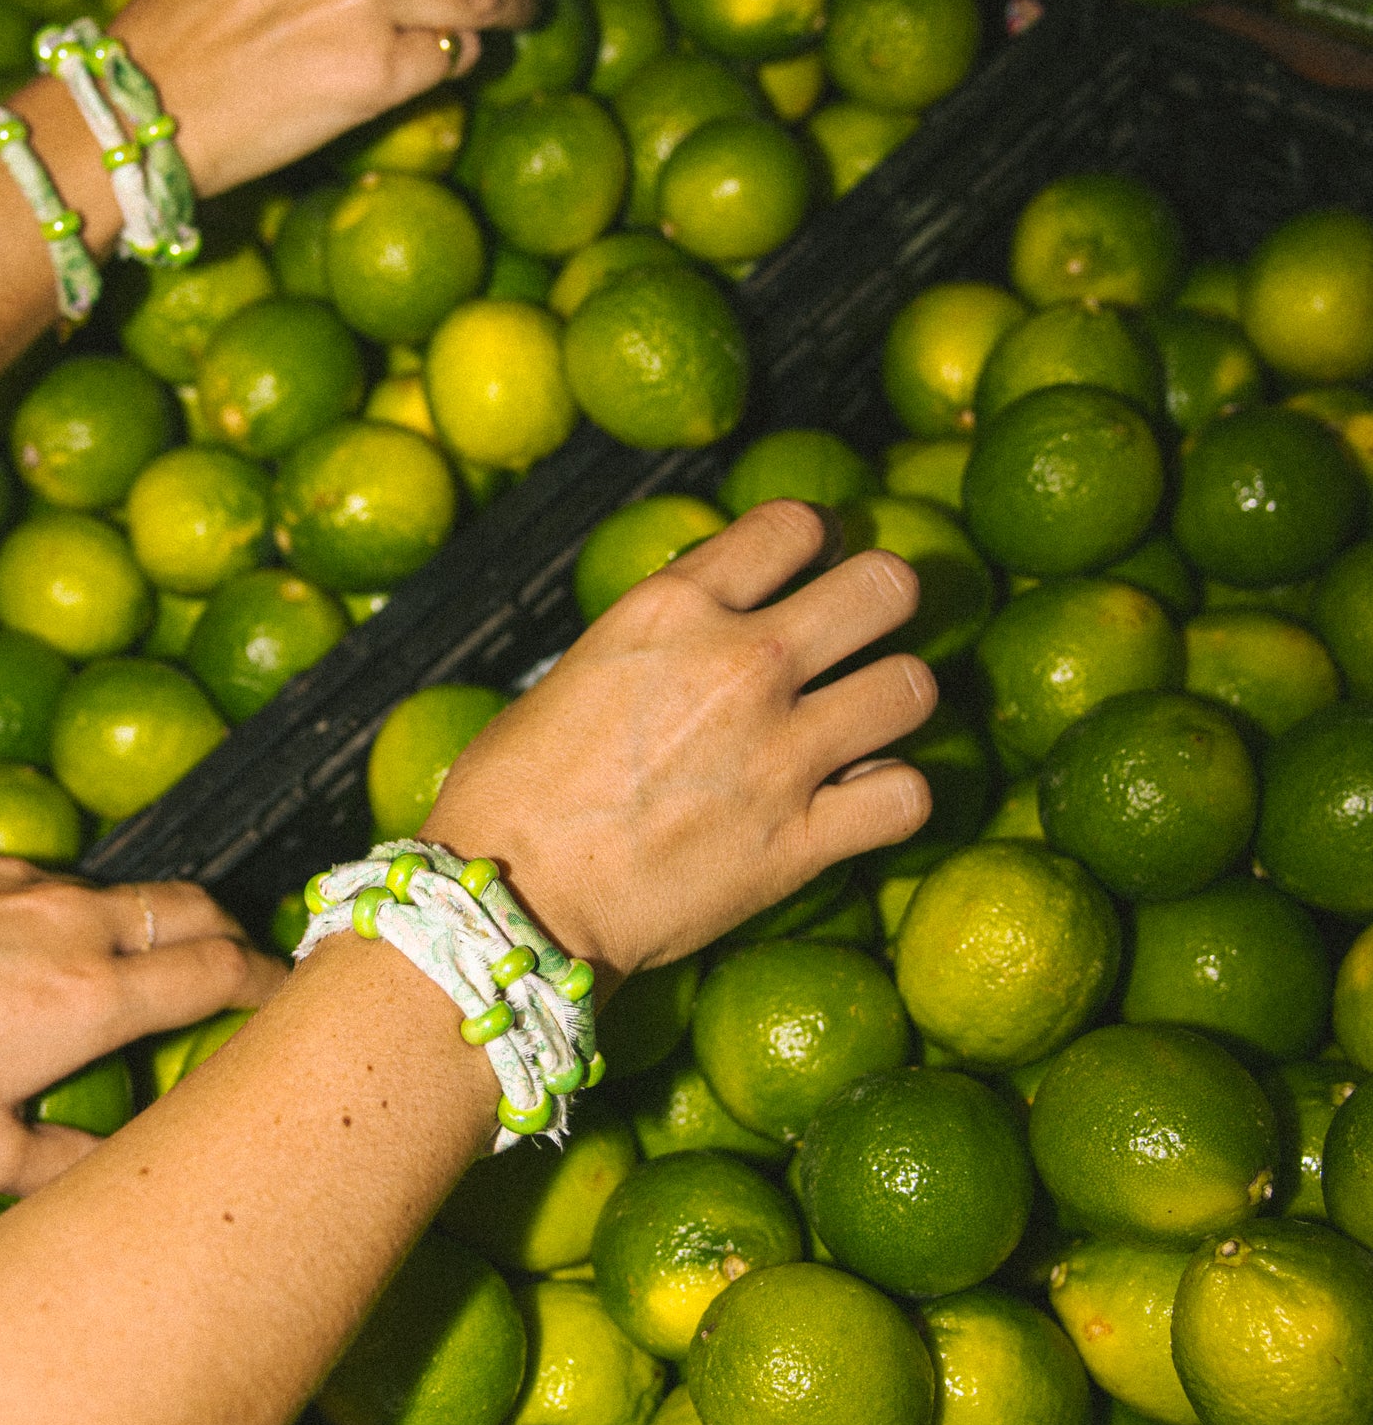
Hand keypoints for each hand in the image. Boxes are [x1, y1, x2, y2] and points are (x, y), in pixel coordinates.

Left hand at [0, 849, 282, 1192]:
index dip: (270, 983)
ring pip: (112, 891)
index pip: (221, 972)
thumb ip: (64, 1166)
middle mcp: (75, 922)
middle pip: (190, 906)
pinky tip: (6, 953)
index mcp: (94, 998)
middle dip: (225, 934)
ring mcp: (18, 877)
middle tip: (230, 971)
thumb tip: (121, 1173)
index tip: (288, 1000)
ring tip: (115, 972)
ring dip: (136, 924)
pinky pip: (35, 878)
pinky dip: (52, 912)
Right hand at [426, 502, 936, 984]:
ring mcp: (782, 752)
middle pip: (884, 585)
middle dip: (883, 602)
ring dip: (896, 700)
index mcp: (672, 608)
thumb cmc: (511, 794)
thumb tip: (690, 646)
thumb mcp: (574, 673)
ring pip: (913, 686)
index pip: (794, 523)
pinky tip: (863, 800)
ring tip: (868, 720)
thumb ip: (654, 644)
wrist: (511, 901)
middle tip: (863, 633)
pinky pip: (908, 796)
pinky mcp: (803, 840)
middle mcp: (743, 663)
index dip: (817, 539)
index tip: (814, 565)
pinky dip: (894, 798)